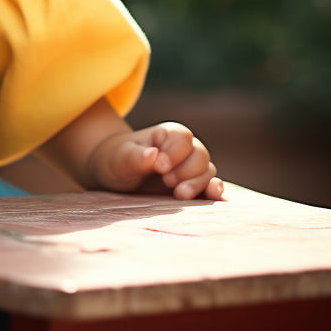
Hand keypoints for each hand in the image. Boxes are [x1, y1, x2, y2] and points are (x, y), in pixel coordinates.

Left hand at [87, 121, 222, 199]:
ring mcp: (189, 168)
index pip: (182, 137)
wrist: (116, 176)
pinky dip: (214, 190)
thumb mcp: (119, 159)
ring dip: (198, 183)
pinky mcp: (192, 185)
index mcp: (165, 135)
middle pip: (200, 154)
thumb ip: (135, 157)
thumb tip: (153, 154)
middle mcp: (182, 150)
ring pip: (207, 171)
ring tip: (179, 195)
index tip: (160, 167)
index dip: (175, 153)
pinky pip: (210, 185)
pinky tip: (213, 195)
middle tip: (167, 182)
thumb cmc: (117, 161)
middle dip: (187, 170)